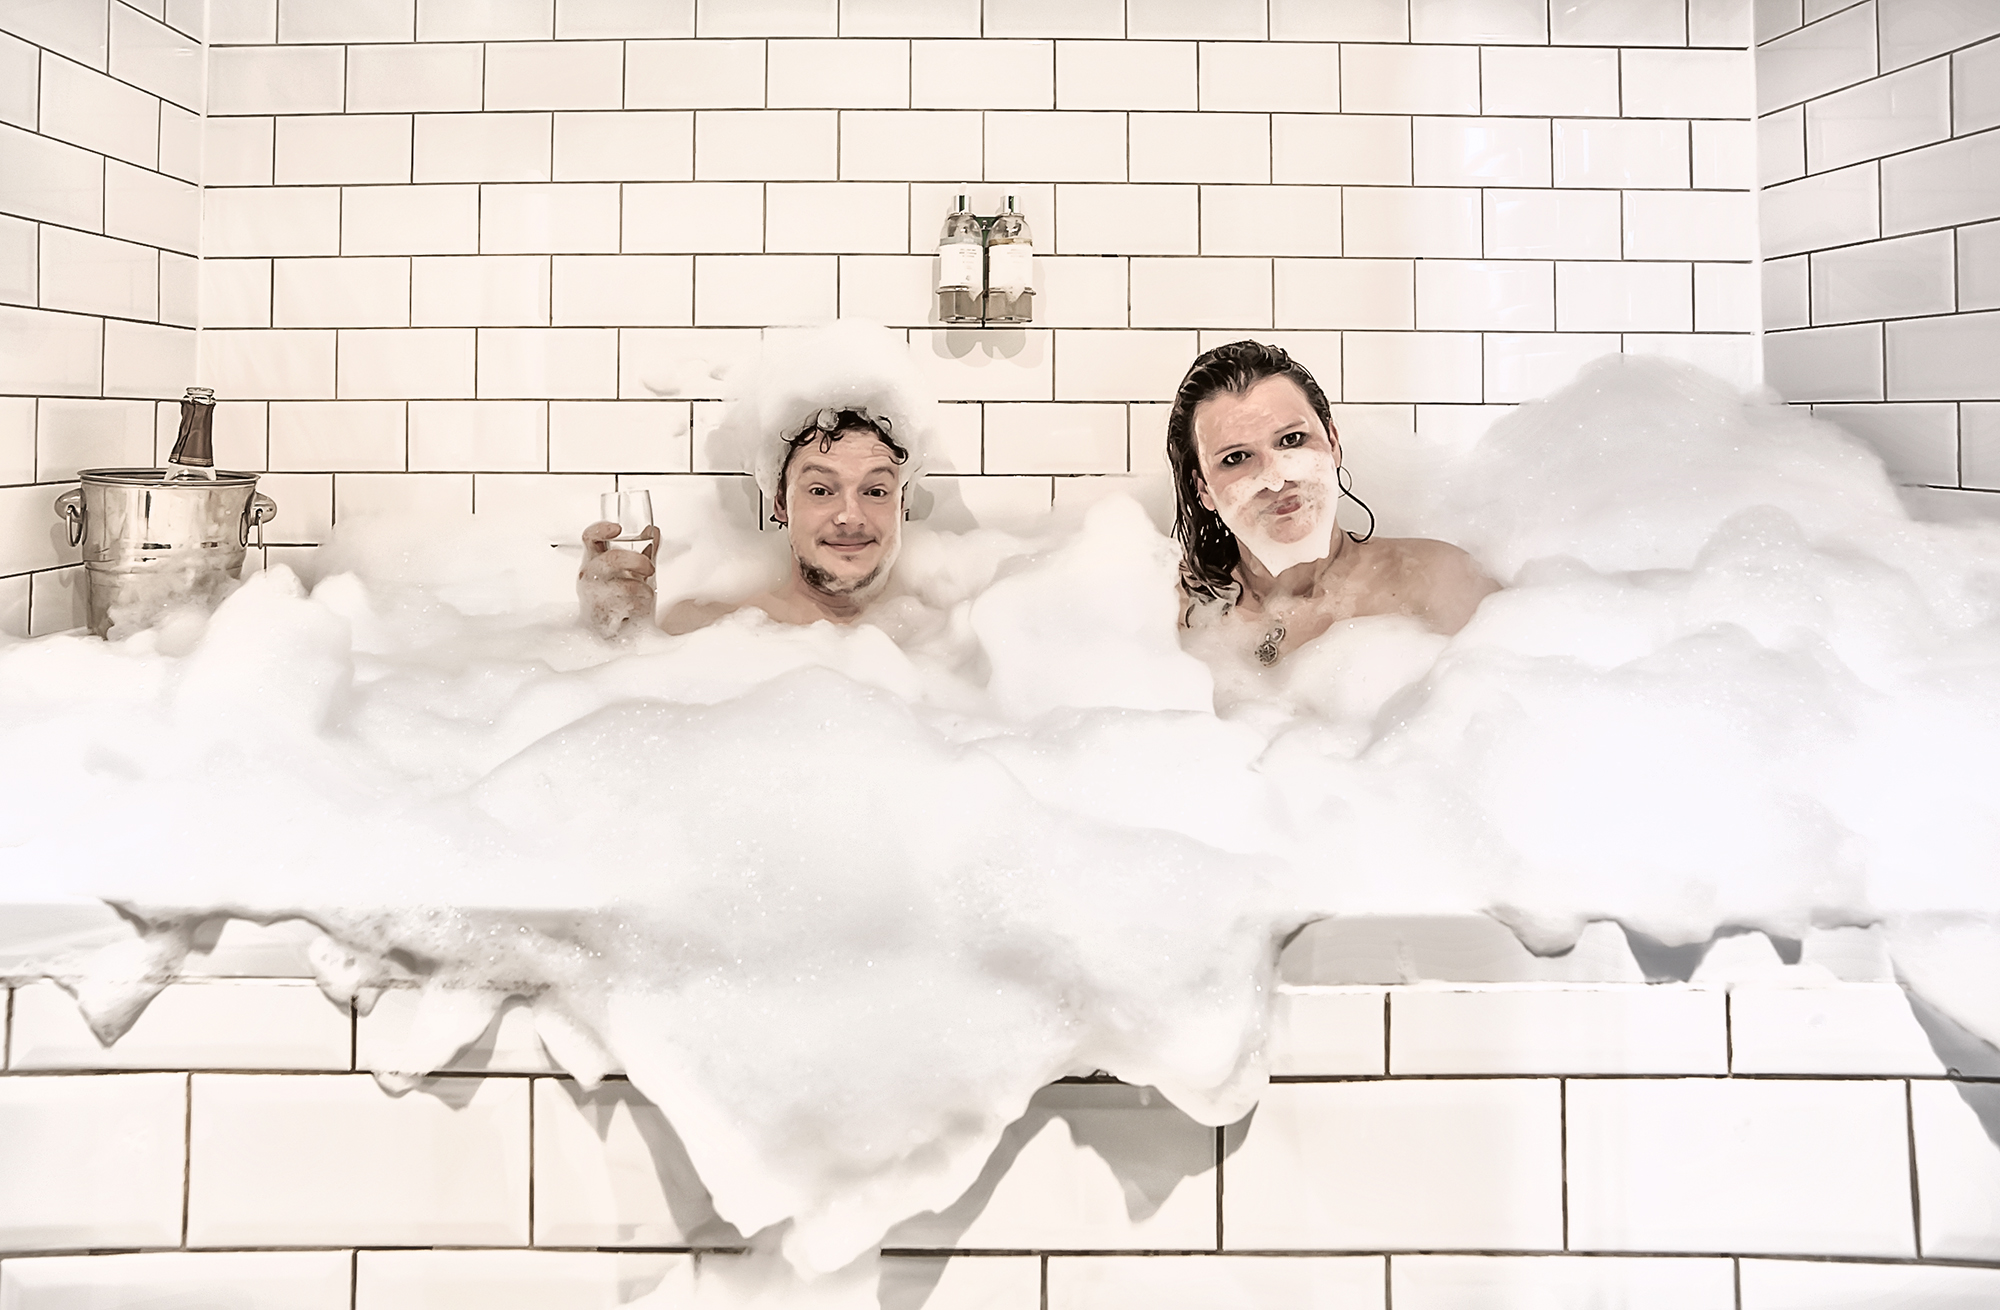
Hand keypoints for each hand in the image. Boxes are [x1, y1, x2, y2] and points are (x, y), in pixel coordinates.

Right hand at [578, 520, 661, 637]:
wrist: (604, 627)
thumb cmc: (614, 596)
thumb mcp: (628, 570)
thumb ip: (642, 550)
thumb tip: (652, 531)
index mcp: (594, 560)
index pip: (589, 537)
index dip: (601, 530)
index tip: (618, 529)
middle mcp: (589, 575)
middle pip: (612, 559)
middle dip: (638, 561)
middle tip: (650, 569)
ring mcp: (593, 595)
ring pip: (624, 586)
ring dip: (643, 590)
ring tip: (646, 593)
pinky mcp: (601, 614)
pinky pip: (627, 606)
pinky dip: (640, 606)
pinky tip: (638, 607)